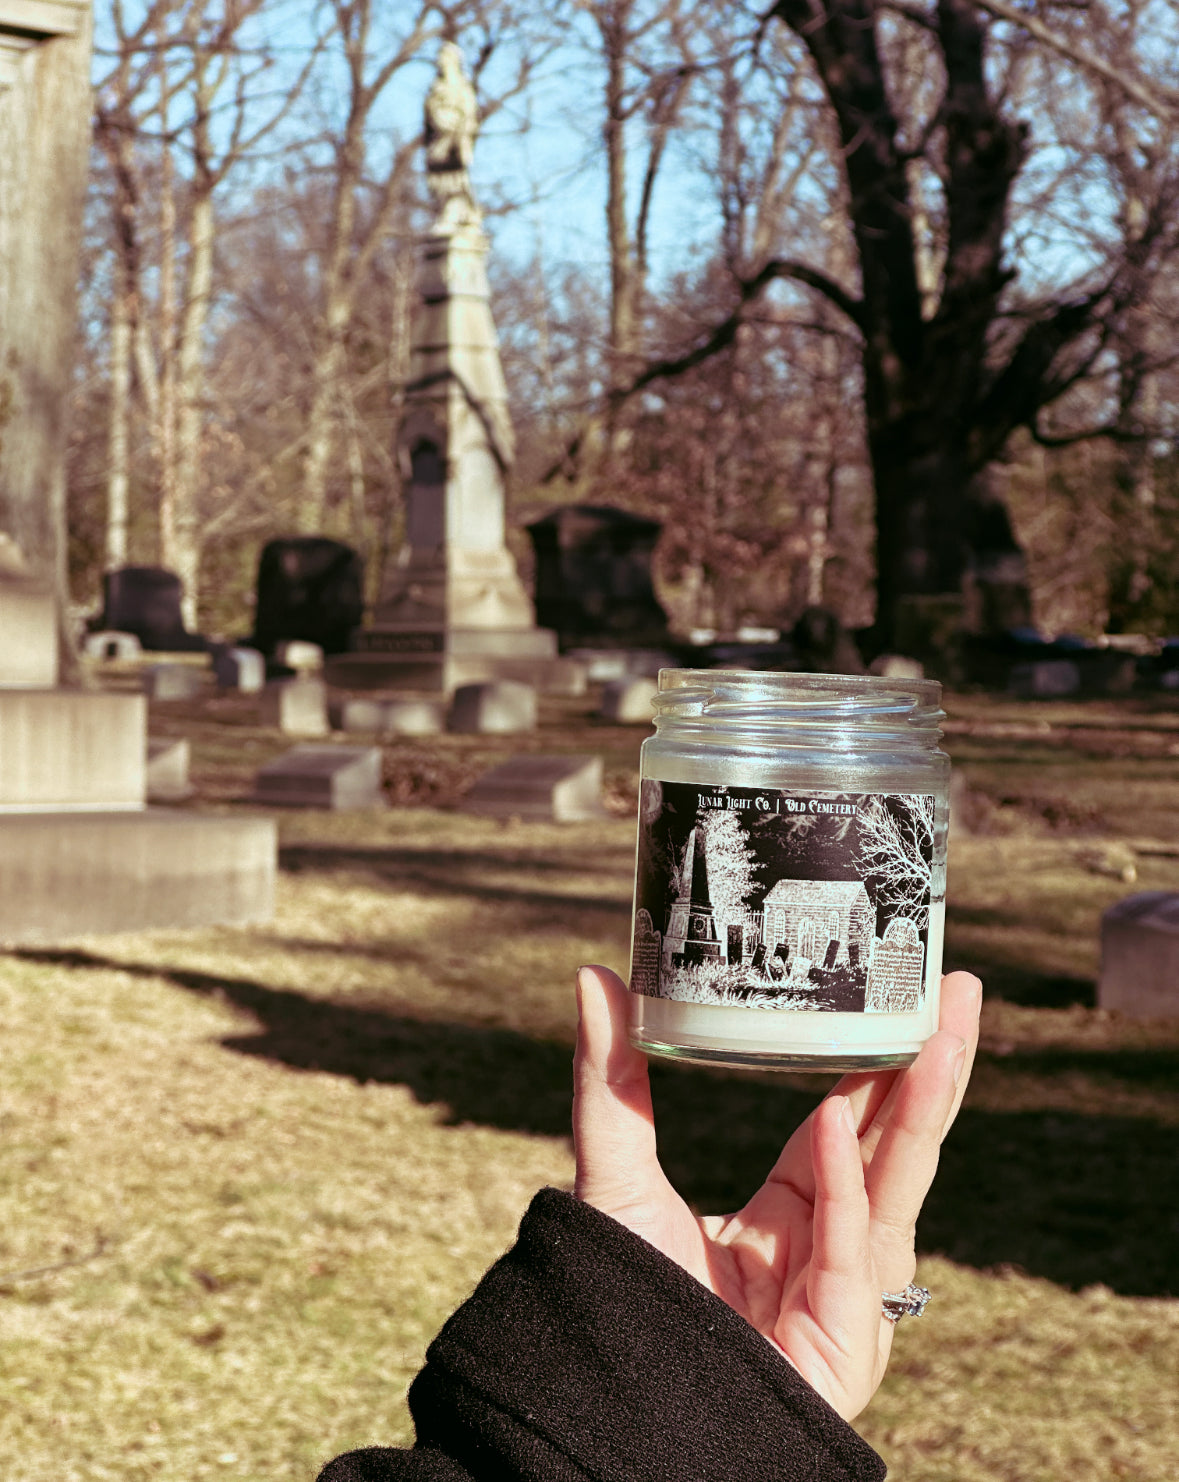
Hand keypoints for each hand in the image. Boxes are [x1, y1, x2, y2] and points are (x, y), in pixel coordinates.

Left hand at [573, 964, 981, 1421]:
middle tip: (959, 989)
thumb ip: (610, 1080)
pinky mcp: (842, 1342)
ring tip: (946, 1033)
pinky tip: (842, 1118)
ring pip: (894, 1189)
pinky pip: (846, 1251)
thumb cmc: (618, 1301)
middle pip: (893, 1148)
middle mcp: (827, 1254)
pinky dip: (844, 1184)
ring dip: (924, 1108)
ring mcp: (845, 1301)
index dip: (877, 1066)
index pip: (848, 1130)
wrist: (607, 1415)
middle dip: (931, 1069)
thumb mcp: (615, 1171)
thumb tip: (595, 977)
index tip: (903, 999)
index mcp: (787, 1220)